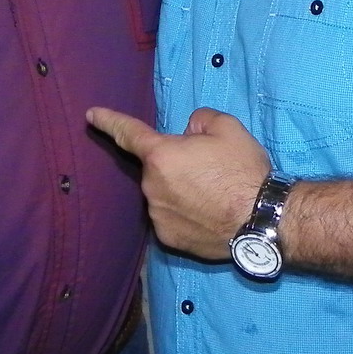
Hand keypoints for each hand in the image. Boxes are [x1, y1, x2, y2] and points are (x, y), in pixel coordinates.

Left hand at [87, 106, 271, 259]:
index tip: (91, 116)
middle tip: (209, 170)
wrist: (261, 219)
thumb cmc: (243, 170)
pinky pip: (170, 217)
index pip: (128, 133)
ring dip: (179, 190)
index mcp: (161, 155)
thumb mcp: (227, 128)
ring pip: (163, 193)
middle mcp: (151, 186)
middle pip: (157, 167)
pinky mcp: (168, 238)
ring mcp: (157, 215)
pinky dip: (184, 213)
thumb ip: (200, 120)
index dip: (109, 121)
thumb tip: (189, 132)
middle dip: (175, 164)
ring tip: (213, 196)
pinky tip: (207, 215)